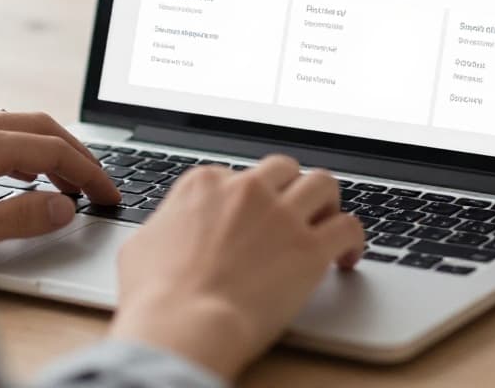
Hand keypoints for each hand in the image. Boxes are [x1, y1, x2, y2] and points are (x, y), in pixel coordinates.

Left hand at [0, 111, 119, 266]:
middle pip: (38, 127)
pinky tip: (17, 173)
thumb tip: (63, 207)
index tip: (108, 193)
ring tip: (65, 182)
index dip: (88, 172)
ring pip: (12, 127)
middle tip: (97, 184)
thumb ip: (19, 217)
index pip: (52, 149)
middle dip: (74, 154)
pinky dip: (17, 150)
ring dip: (45, 150)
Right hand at [109, 155, 364, 380]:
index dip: (245, 199)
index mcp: (204, 185)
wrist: (183, 325)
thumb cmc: (155, 295)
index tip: (249, 219)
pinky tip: (346, 256)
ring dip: (327, 202)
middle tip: (292, 213)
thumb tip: (168, 228)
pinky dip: (353, 239)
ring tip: (326, 223)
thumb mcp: (141, 244)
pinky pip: (349, 226)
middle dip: (290, 188)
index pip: (236, 175)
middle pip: (283, 169)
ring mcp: (281, 217)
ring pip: (322, 183)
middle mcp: (247, 190)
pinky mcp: (310, 249)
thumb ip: (164, 224)